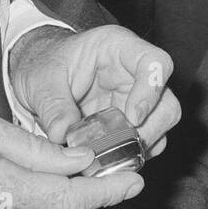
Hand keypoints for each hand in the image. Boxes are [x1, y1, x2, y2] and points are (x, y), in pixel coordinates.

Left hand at [9, 23, 179, 151]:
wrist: (40, 75)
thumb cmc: (44, 65)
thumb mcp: (40, 80)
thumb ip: (52, 105)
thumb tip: (64, 134)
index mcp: (119, 48)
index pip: (155, 62)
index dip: (151, 91)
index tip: (133, 117)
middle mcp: (135, 74)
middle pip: (167, 102)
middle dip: (149, 130)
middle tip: (119, 147)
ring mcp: (136, 100)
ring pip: (161, 127)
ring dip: (139, 147)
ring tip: (106, 157)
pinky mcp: (131, 123)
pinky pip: (145, 144)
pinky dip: (129, 157)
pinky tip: (106, 161)